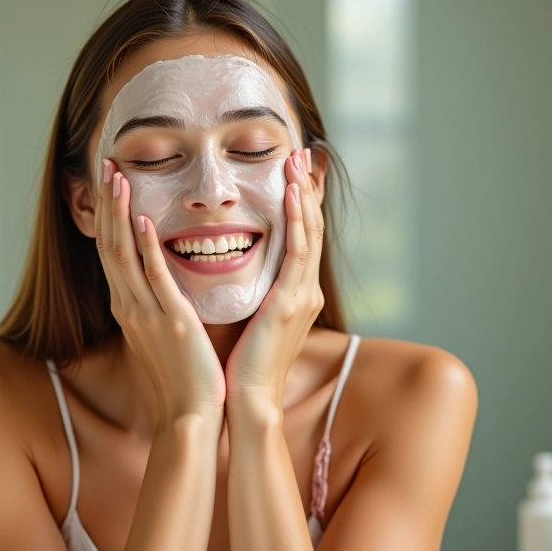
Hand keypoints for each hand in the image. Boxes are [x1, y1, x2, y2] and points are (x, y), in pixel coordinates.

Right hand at [95, 159, 225, 426]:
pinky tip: (143, 220)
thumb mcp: (158, 334)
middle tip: (107, 165)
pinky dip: (146, 248)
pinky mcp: (171, 321)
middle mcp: (128, 306)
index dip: (109, 217)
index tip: (111, 184)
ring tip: (118, 177)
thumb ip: (153, 305)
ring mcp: (146, 313)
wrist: (189, 414)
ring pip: (124, 255)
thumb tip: (155, 284)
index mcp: (127, 308)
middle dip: (108, 204)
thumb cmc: (179, 376)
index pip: (111, 252)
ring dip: (119, 214)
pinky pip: (154, 278)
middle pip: (109, 245)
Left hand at [224, 148, 324, 426]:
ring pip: (308, 233)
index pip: (301, 237)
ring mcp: (301, 295)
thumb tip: (240, 267)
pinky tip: (291, 193)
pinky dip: (297, 221)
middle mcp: (305, 289)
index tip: (296, 171)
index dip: (302, 203)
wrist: (248, 398)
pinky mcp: (288, 303)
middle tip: (304, 152)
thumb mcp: (254, 318)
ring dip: (304, 194)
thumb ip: (255, 291)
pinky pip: (296, 253)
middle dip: (308, 189)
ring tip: (299, 159)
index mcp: (295, 292)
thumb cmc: (244, 362)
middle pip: (311, 228)